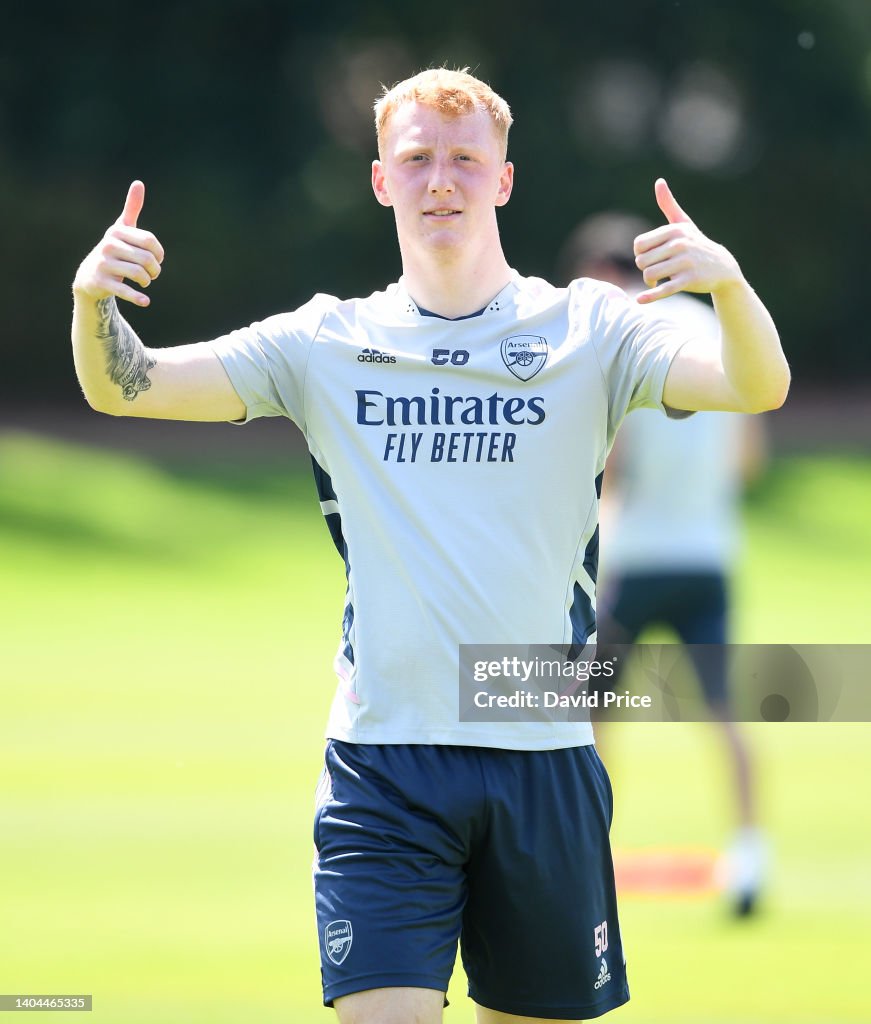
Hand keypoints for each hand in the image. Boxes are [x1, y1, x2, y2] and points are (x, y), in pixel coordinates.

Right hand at [72, 181, 164, 306]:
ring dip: (147, 281)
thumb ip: (131, 208)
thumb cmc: (113, 250)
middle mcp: (108, 245)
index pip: (150, 241)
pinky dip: (137, 297)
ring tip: (146, 282)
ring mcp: (103, 264)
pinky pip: (123, 290)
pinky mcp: (101, 282)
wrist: (89, 276)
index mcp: (117, 232)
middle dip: (155, 270)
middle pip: (146, 259)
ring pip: (138, 274)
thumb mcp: (121, 229)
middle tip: (153, 274)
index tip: (157, 259)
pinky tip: (145, 302)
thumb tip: (138, 182)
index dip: (159, 253)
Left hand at [633, 178, 742, 303]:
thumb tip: (659, 181)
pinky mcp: (689, 280)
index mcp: (674, 230)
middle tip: (656, 271)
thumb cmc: (697, 244)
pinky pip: (664, 289)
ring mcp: (685, 262)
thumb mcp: (684, 223)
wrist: (723, 267)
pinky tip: (640, 300)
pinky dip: (651, 296)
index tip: (651, 258)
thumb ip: (669, 204)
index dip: (641, 254)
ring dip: (649, 283)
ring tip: (657, 282)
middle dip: (645, 269)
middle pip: (641, 261)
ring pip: (649, 275)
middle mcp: (680, 244)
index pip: (639, 245)